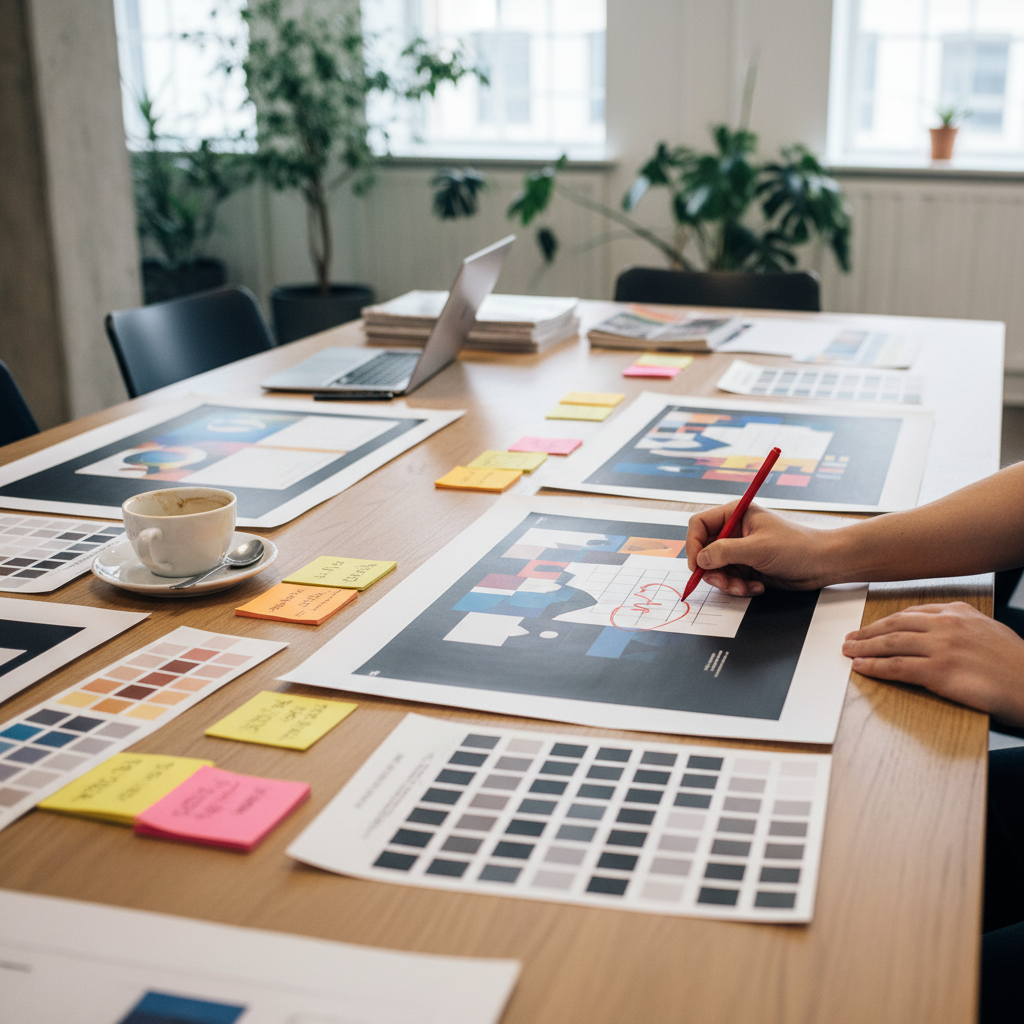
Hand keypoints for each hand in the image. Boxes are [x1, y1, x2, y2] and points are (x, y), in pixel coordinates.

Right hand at [686, 502, 839, 595]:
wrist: (823, 564)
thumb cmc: (797, 547)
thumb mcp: (758, 548)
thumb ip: (725, 553)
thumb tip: (700, 559)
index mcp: (735, 514)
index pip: (700, 525)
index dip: (693, 544)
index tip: (696, 565)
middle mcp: (734, 531)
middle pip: (704, 551)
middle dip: (712, 570)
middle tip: (723, 583)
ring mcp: (740, 550)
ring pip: (715, 569)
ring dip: (727, 582)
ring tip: (745, 587)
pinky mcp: (747, 567)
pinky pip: (730, 579)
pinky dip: (739, 587)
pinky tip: (757, 587)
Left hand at [842, 602, 1023, 726]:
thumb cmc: (1016, 665)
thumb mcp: (989, 631)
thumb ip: (962, 626)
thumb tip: (941, 629)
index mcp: (958, 612)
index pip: (911, 613)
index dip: (886, 621)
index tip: (872, 627)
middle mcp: (947, 624)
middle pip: (895, 625)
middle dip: (868, 632)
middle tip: (851, 638)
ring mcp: (941, 647)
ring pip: (890, 643)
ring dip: (864, 648)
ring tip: (848, 651)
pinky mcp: (939, 671)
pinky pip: (897, 667)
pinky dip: (875, 667)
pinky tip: (862, 668)